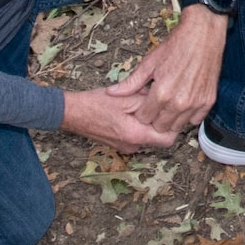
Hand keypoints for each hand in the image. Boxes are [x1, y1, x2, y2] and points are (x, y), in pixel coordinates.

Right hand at [62, 85, 178, 152]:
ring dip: (146, 122)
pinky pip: (135, 135)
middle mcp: (132, 145)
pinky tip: (128, 110)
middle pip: (158, 138)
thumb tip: (165, 103)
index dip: (172, 125)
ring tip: (138, 104)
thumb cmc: (95, 104)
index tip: (170, 111)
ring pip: (146, 136)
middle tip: (154, 103)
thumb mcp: (126, 97)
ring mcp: (124, 147)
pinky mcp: (118, 144)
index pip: (168, 139)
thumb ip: (148, 102)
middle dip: (158, 121)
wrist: (71, 113)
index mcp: (136, 135)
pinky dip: (137, 124)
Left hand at [106, 7, 227, 135]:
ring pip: (178, 126)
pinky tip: (184, 103)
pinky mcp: (208, 102)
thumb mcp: (149, 63)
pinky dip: (188, 115)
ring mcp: (195, 104)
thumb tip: (111, 92)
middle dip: (155, 119)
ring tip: (169, 104)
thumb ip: (131, 83)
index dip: (141, 112)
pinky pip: (195, 120)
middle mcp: (178, 103)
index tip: (144, 104)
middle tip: (156, 105)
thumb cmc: (175, 46)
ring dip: (171, 119)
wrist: (202, 36)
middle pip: (160, 127)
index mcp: (161, 94)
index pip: (144, 119)